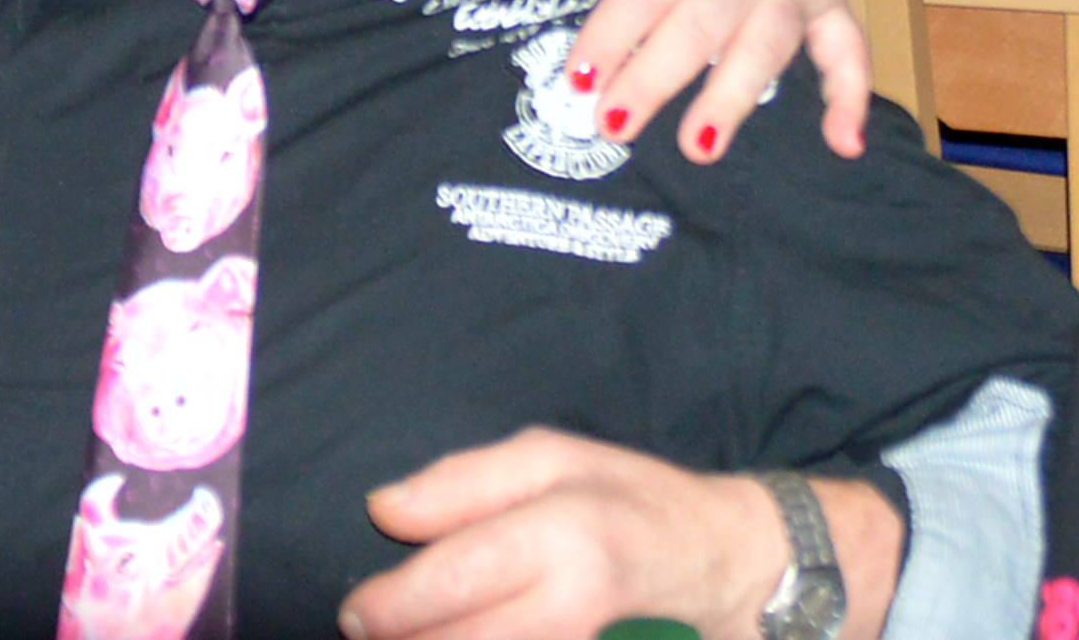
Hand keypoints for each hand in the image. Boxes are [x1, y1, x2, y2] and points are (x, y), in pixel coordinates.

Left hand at [340, 429, 791, 639]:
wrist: (723, 564)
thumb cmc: (626, 496)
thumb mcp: (548, 457)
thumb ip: (460, 484)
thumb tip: (382, 511)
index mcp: (561, 532)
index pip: (456, 578)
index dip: (395, 604)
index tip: (355, 614)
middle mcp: (577, 604)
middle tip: (365, 636)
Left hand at [536, 0, 869, 161]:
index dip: (612, 34)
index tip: (578, 78)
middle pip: (700, 25)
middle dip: (654, 79)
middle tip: (611, 124)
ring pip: (766, 46)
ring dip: (732, 100)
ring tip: (696, 147)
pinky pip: (850, 47)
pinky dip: (852, 95)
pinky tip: (843, 144)